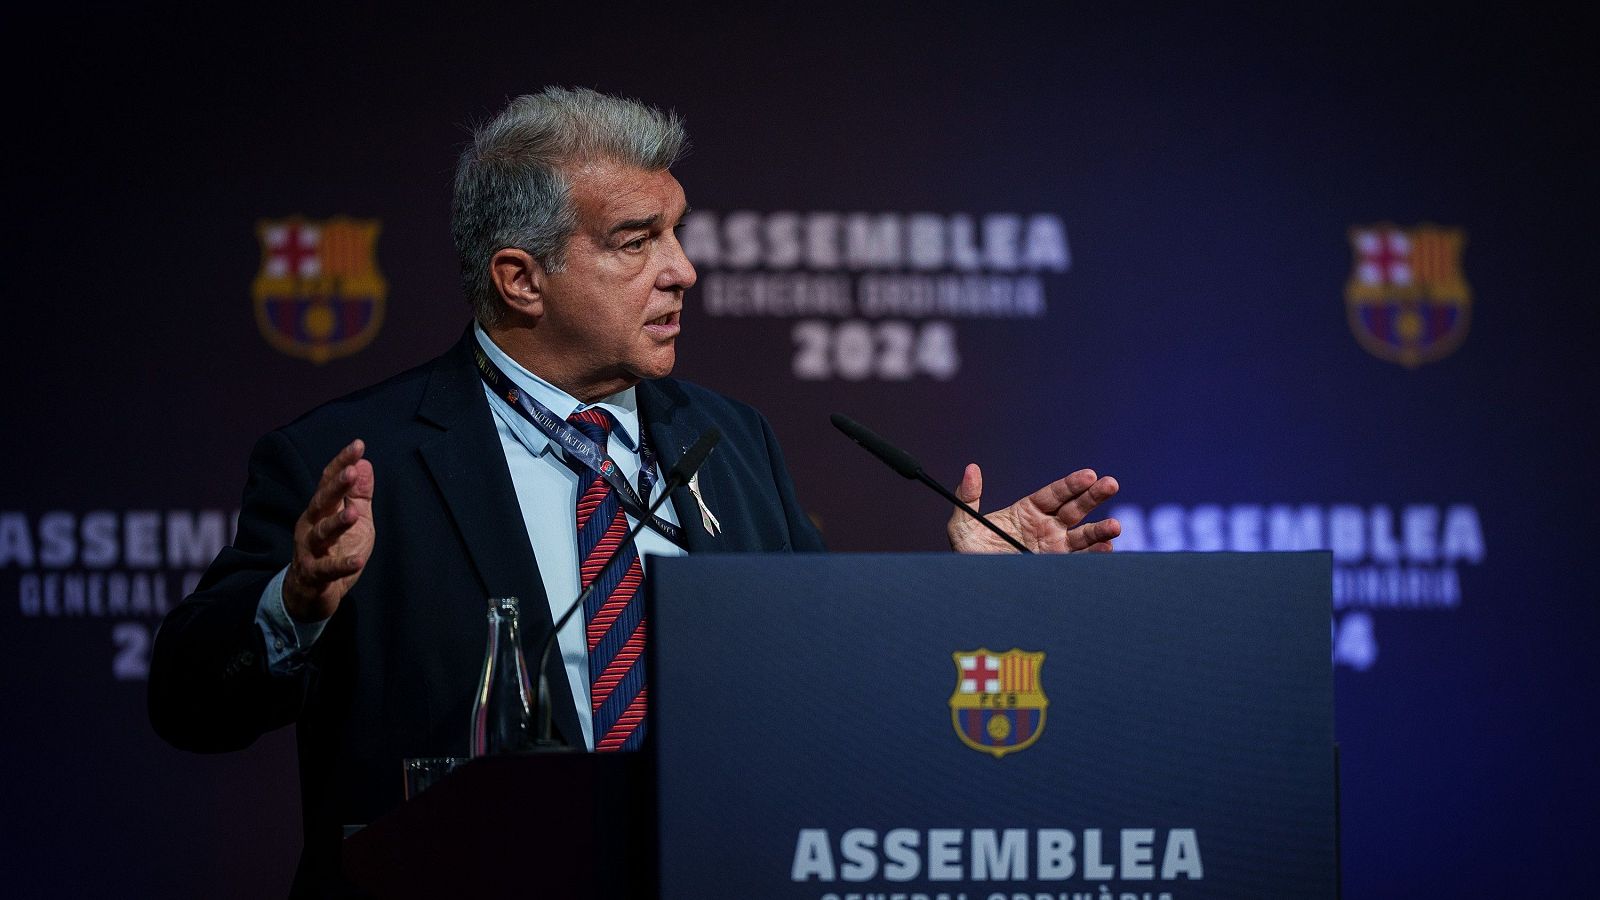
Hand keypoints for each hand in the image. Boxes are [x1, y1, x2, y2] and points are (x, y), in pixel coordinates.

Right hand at [283, 439, 374, 621]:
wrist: (311, 594)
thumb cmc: (335, 551)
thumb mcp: (354, 521)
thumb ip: (359, 494)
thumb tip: (365, 463)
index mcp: (320, 510)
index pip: (328, 481)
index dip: (342, 462)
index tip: (358, 444)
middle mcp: (310, 525)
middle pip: (321, 502)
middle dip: (335, 486)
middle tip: (351, 471)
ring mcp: (309, 550)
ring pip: (320, 534)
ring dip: (336, 523)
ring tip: (353, 513)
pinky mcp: (314, 575)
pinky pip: (327, 570)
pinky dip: (342, 566)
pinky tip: (357, 561)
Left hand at [947, 464, 1119, 553]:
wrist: (974, 585)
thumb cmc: (968, 553)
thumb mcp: (963, 524)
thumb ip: (968, 497)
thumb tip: (971, 468)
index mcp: (1028, 511)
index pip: (1055, 493)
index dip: (1072, 484)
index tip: (1089, 474)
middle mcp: (1046, 527)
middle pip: (1076, 508)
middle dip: (1094, 497)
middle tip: (1111, 484)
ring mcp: (1054, 548)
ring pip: (1083, 536)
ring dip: (1100, 530)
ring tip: (1114, 527)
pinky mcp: (1056, 567)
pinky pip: (1079, 560)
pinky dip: (1093, 555)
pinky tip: (1105, 549)